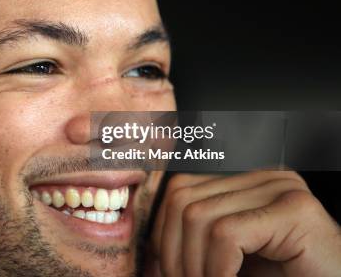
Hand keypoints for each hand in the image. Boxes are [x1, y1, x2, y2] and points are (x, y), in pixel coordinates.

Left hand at [150, 171, 340, 275]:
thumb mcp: (231, 260)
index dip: (164, 235)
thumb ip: (198, 244)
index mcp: (246, 183)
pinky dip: (217, 270)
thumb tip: (150, 253)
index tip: (166, 272)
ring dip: (194, 266)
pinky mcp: (294, 210)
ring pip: (199, 216)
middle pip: (183, 199)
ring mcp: (280, 188)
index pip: (180, 191)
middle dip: (174, 252)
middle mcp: (263, 177)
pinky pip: (227, 235)